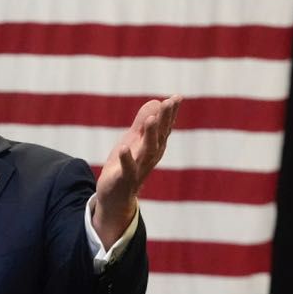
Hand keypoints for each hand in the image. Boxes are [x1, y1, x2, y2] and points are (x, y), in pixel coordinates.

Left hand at [93, 94, 182, 246]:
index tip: (177, 97)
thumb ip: (143, 122)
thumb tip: (156, 101)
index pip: (165, 127)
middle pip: (160, 136)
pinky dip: (126, 158)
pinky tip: (125, 147)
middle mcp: (150, 156)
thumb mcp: (134, 140)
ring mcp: (139, 167)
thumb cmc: (126, 165)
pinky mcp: (124, 178)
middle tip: (168, 102)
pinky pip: (127, 168)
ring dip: (150, 134)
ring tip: (151, 119)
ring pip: (147, 150)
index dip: (171, 113)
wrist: (115, 196)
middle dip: (165, 119)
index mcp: (154, 146)